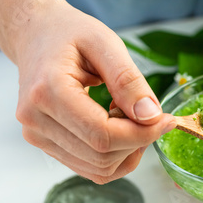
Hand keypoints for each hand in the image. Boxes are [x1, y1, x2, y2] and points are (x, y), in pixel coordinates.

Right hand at [0, 0, 175, 183]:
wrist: (37, 36)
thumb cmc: (69, 34)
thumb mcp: (105, 43)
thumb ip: (129, 81)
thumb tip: (151, 117)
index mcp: (47, 92)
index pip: (103, 135)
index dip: (142, 134)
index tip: (166, 120)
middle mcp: (36, 120)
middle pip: (102, 156)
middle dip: (138, 142)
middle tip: (149, 116)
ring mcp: (37, 136)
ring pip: (98, 169)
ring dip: (127, 152)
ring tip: (129, 118)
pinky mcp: (45, 144)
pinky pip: (90, 168)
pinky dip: (116, 157)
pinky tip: (120, 131)